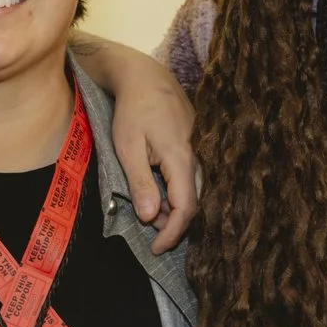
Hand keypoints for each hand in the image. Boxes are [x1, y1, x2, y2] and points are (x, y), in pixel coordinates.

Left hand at [83, 41, 200, 251]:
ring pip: (194, 190)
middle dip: (172, 223)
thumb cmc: (131, 110)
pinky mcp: (195, 146)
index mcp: (181, 159)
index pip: (186, 207)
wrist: (144, 77)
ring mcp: (199, 150)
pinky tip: (158, 190)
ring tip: (150, 209)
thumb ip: (140, 183)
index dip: (172, 232)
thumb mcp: (127, 148)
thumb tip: (150, 216)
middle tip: (149, 231)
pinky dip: (176, 191)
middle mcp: (197, 156)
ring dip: (174, 207)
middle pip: (194, 202)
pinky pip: (192, 177)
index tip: (156, 249)